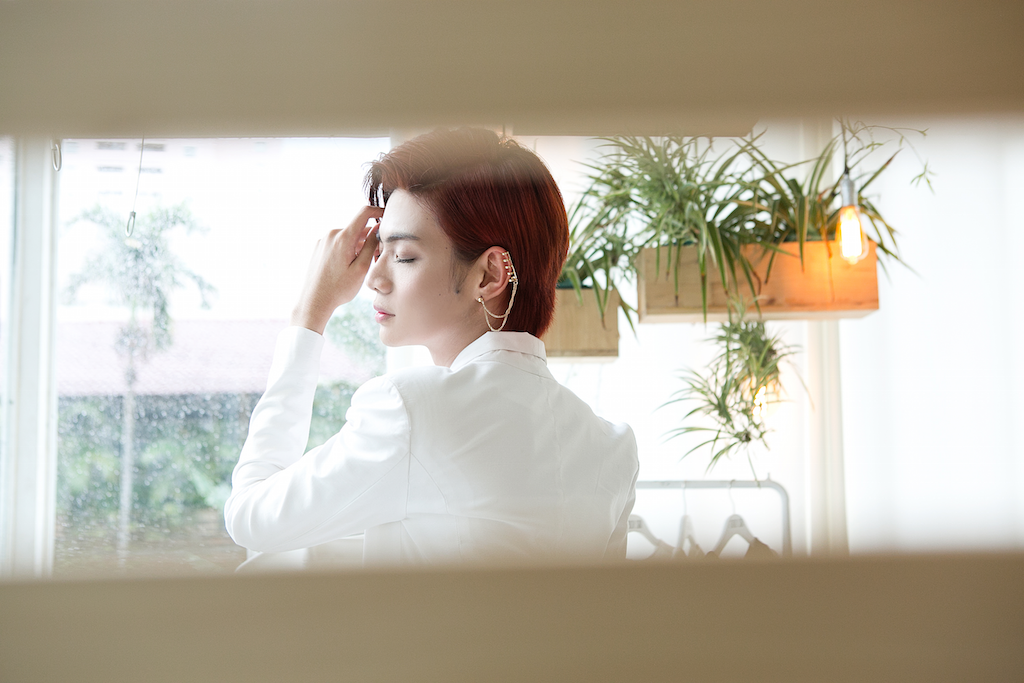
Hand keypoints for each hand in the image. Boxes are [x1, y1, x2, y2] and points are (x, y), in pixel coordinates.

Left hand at [291, 205, 383, 334]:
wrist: (314, 300)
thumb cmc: (339, 288)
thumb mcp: (361, 269)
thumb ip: (371, 245)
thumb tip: (378, 228)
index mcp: (343, 237)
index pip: (364, 213)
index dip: (378, 211)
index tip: (387, 215)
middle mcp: (332, 234)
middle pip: (357, 228)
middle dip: (369, 238)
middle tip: (376, 256)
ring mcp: (324, 240)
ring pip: (348, 237)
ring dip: (358, 245)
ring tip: (360, 266)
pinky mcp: (319, 247)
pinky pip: (338, 243)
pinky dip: (347, 249)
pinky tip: (347, 267)